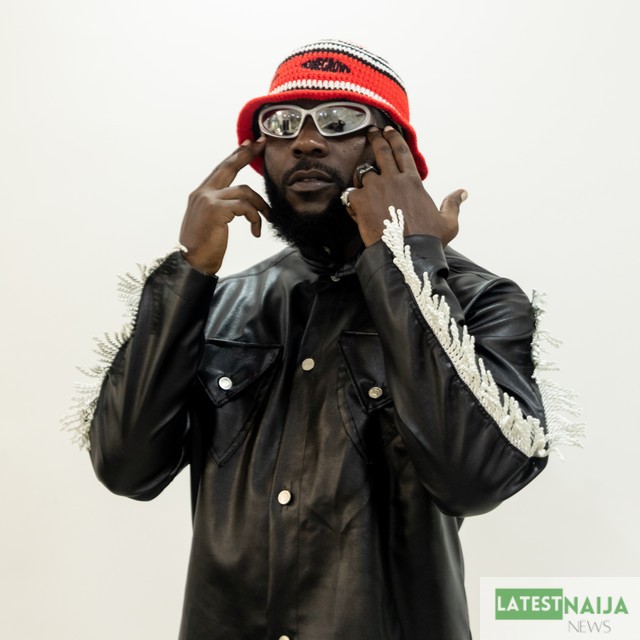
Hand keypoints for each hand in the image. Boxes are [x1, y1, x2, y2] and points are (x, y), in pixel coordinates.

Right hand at [179, 138, 268, 274]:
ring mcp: (209, 199)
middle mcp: (202, 193)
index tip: (248, 145)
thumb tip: (238, 204)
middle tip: (262, 144)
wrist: (191, 263)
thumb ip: (220, 208)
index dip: (235, 156)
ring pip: (245, 191)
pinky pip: (246, 207)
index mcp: (200, 194)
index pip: (221, 170)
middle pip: (229, 166)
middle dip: (247, 154)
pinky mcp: (216, 210)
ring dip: (260, 205)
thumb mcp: (210, 222)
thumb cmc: (203, 248)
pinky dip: (255, 218)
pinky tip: (256, 232)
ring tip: (268, 218)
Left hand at [346, 127, 466, 246]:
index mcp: (412, 181)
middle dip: (376, 139)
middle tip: (371, 133)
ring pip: (363, 173)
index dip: (395, 139)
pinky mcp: (360, 202)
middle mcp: (392, 180)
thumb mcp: (448, 222)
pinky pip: (350, 193)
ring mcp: (375, 189)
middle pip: (381, 152)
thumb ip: (452, 204)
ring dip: (362, 175)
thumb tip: (463, 192)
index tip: (389, 131)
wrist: (406, 254)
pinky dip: (351, 199)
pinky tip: (354, 205)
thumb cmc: (428, 240)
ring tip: (360, 179)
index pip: (402, 152)